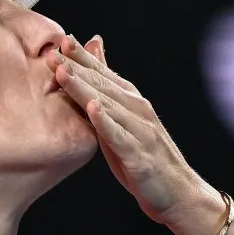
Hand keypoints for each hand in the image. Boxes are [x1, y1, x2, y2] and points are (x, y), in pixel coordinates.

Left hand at [46, 34, 206, 224]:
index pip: (105, 74)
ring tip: (63, 73)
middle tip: (54, 50)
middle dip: (77, 66)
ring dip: (84, 88)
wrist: (179, 194)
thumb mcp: (123, 125)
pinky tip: (92, 108)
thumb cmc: (145, 159)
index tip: (61, 40)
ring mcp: (140, 132)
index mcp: (132, 103)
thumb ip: (108, 99)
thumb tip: (91, 75)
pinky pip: (120, 136)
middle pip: (103, 84)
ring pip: (108, 105)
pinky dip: (106, 122)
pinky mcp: (139, 156)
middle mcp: (138, 111)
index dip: (83, 57)